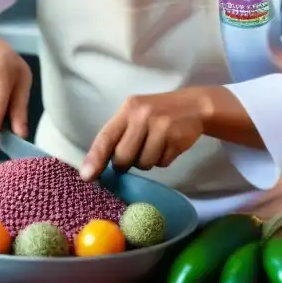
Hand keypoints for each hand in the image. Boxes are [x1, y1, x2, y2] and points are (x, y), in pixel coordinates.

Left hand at [80, 89, 213, 180]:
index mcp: (128, 109)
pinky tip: (167, 145)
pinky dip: (162, 159)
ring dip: (146, 161)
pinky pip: (161, 164)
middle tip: (136, 151)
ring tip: (155, 144)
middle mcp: (143, 116)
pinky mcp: (176, 140)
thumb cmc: (157, 112)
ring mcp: (161, 127)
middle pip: (123, 157)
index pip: (106, 137)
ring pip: (143, 164)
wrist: (194, 106)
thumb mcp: (136, 114)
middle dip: (125, 163)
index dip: (95, 158)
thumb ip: (118, 134)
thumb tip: (96, 166)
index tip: (87, 176)